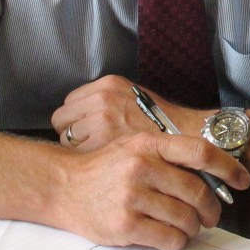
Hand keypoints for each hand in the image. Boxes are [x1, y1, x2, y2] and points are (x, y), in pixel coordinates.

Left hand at [52, 75, 206, 151]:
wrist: (187, 137)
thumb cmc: (161, 123)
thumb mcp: (133, 97)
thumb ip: (106, 101)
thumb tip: (81, 114)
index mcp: (108, 84)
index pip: (69, 102)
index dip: (75, 119)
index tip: (85, 129)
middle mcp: (101, 98)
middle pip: (62, 119)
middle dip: (70, 133)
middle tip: (86, 145)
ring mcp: (100, 121)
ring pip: (66, 139)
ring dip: (77, 149)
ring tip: (95, 156)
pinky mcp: (102, 143)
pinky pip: (77, 155)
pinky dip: (86, 162)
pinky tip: (100, 165)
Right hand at [52, 131, 249, 249]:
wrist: (63, 186)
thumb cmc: (104, 168)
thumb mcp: (134, 147)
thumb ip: (167, 155)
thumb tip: (209, 174)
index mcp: (149, 144)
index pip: (200, 152)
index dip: (228, 166)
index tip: (243, 180)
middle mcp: (142, 167)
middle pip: (197, 192)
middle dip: (211, 209)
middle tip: (211, 216)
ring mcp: (133, 196)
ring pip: (186, 218)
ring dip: (193, 227)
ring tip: (187, 227)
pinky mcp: (125, 224)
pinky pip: (169, 239)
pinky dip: (177, 241)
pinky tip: (171, 237)